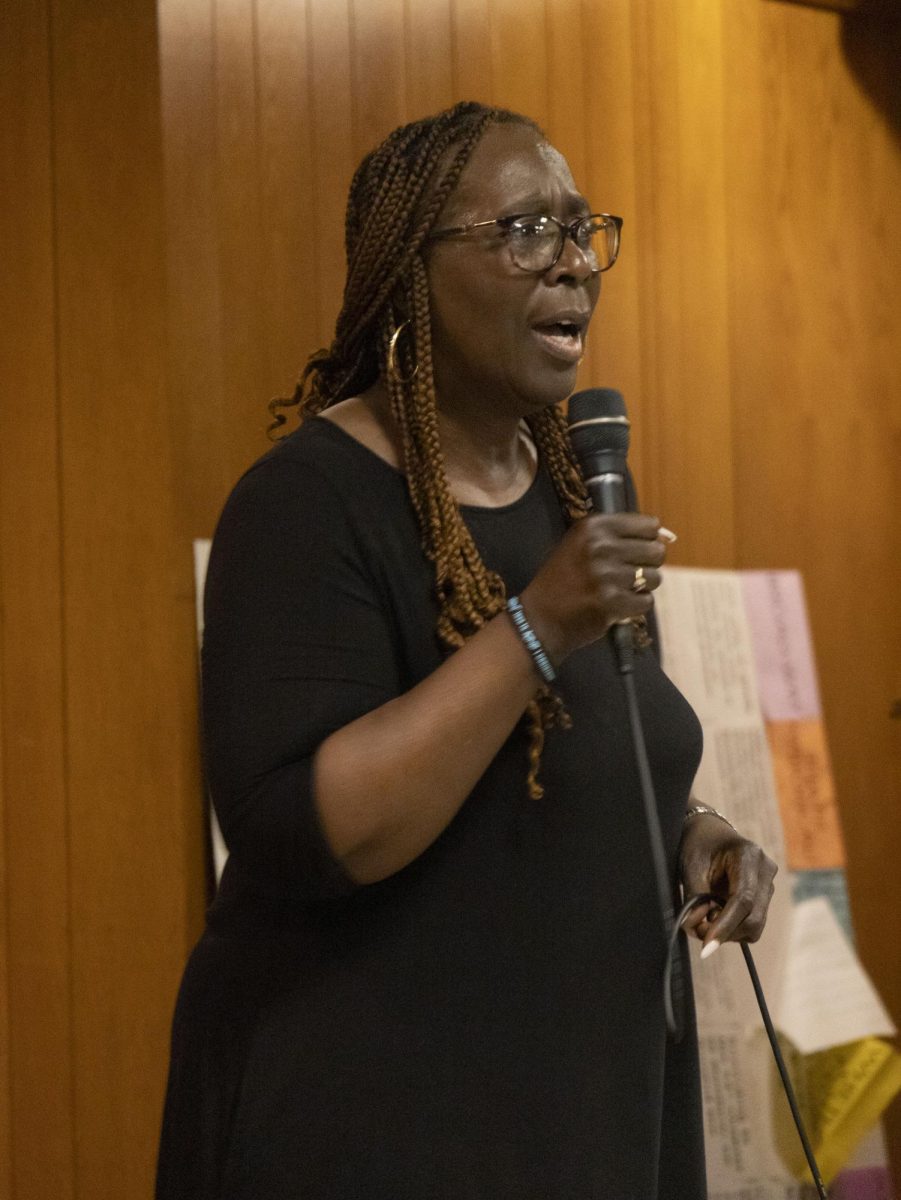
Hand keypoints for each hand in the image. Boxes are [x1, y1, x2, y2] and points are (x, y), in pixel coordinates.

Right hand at [520, 512, 667, 663]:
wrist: (541, 618)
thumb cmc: (564, 579)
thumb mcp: (582, 545)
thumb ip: (620, 536)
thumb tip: (669, 536)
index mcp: (594, 526)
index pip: (649, 525)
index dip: (648, 540)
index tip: (635, 552)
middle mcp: (600, 546)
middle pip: (656, 551)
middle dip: (647, 565)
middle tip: (627, 575)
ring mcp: (606, 575)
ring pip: (655, 578)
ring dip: (642, 588)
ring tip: (618, 590)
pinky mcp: (612, 602)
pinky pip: (646, 602)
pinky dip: (635, 607)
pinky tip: (616, 605)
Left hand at [678, 814, 777, 955]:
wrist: (710, 832)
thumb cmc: (698, 845)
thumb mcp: (690, 866)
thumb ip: (694, 898)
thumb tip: (697, 929)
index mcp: (748, 855)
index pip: (743, 899)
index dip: (724, 925)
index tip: (706, 945)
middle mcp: (766, 870)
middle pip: (753, 918)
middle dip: (726, 932)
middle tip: (698, 930)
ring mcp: (769, 883)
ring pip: (755, 925)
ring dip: (729, 931)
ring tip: (706, 914)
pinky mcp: (766, 895)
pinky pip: (754, 923)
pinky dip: (734, 927)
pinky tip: (718, 912)